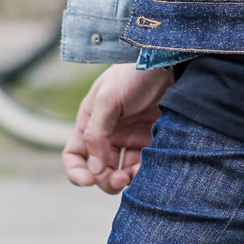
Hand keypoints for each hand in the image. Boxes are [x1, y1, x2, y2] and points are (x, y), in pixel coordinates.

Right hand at [61, 64, 173, 193]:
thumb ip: (96, 134)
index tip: (88, 181)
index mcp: (91, 121)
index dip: (76, 172)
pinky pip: (143, 166)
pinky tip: (148, 170)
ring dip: (124, 180)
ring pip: (120, 171)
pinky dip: (142, 174)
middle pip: (98, 169)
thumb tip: (94, 169)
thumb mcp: (108, 99)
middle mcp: (108, 133)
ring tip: (133, 176)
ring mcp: (131, 137)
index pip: (74, 155)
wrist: (170, 62)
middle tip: (120, 179)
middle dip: (105, 180)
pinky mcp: (151, 140)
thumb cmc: (134, 74)